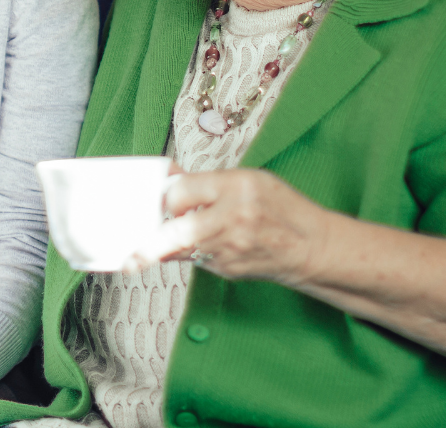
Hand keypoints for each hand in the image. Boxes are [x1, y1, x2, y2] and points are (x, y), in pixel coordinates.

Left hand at [126, 168, 329, 284]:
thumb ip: (207, 181)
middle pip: (175, 231)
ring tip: (160, 239)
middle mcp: (232, 219)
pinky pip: (195, 258)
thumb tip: (169, 177)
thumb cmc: (283, 209)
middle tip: (133, 249)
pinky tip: (203, 243)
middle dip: (151, 240)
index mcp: (238, 188)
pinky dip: (190, 251)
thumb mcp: (251, 180)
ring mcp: (229, 249)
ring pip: (179, 249)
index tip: (163, 197)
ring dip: (168, 242)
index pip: (181, 191)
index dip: (167, 195)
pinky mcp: (226, 269)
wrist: (313, 248)